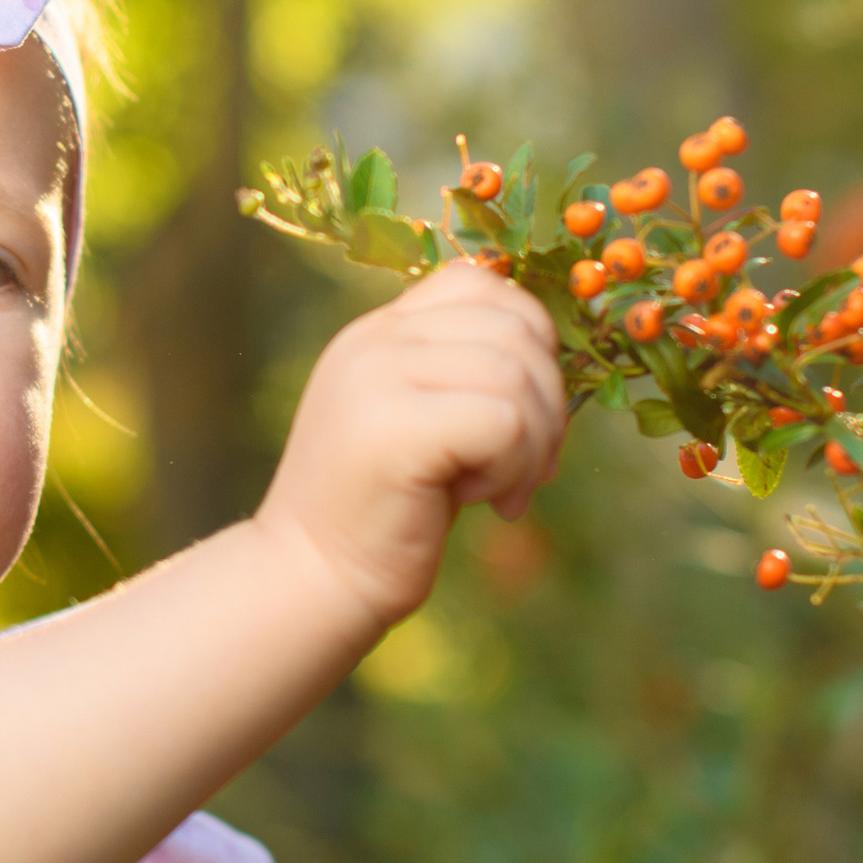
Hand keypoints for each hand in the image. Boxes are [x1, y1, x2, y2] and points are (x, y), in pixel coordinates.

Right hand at [255, 262, 565, 630]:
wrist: (312, 580)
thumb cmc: (382, 513)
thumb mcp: (419, 420)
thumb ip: (462, 373)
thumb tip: (549, 359)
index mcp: (378, 332)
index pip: (478, 283)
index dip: (527, 338)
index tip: (519, 409)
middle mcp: (372, 341)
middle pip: (512, 324)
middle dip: (548, 400)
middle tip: (528, 465)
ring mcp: (377, 377)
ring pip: (516, 374)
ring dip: (533, 443)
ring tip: (500, 490)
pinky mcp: (394, 428)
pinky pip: (505, 421)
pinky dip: (513, 468)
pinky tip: (480, 501)